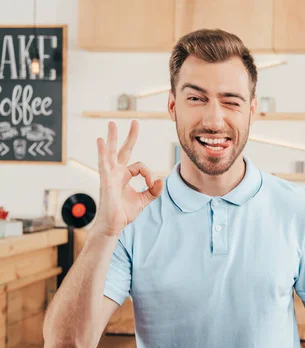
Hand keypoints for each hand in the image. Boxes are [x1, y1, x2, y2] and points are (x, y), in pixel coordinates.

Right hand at [92, 121, 163, 236]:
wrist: (113, 226)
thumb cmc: (124, 213)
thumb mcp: (144, 200)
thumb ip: (153, 190)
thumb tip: (161, 180)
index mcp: (124, 176)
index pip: (140, 166)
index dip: (149, 173)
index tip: (152, 183)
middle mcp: (116, 173)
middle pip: (123, 150)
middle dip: (129, 136)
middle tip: (135, 121)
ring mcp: (110, 175)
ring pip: (111, 153)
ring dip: (112, 138)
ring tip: (112, 124)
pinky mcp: (106, 181)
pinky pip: (104, 164)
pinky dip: (102, 152)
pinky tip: (100, 141)